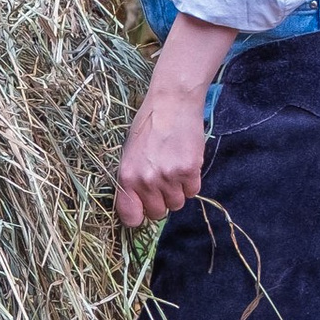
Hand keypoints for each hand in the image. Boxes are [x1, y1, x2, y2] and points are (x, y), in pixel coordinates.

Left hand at [115, 13, 234, 228]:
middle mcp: (146, 180)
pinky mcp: (189, 170)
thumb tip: (137, 207)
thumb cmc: (148, 126)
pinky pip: (193, 191)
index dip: (139, 215)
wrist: (172, 102)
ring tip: (174, 168)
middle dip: (161, 201)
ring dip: (177, 191)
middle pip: (157, 213)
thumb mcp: (129, 154)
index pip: (131, 217)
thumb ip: (131, 182)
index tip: (143, 208)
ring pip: (177, 203)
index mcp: (126, 177)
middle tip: (162, 180)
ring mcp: (168, 177)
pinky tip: (185, 162)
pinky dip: (191, 181)